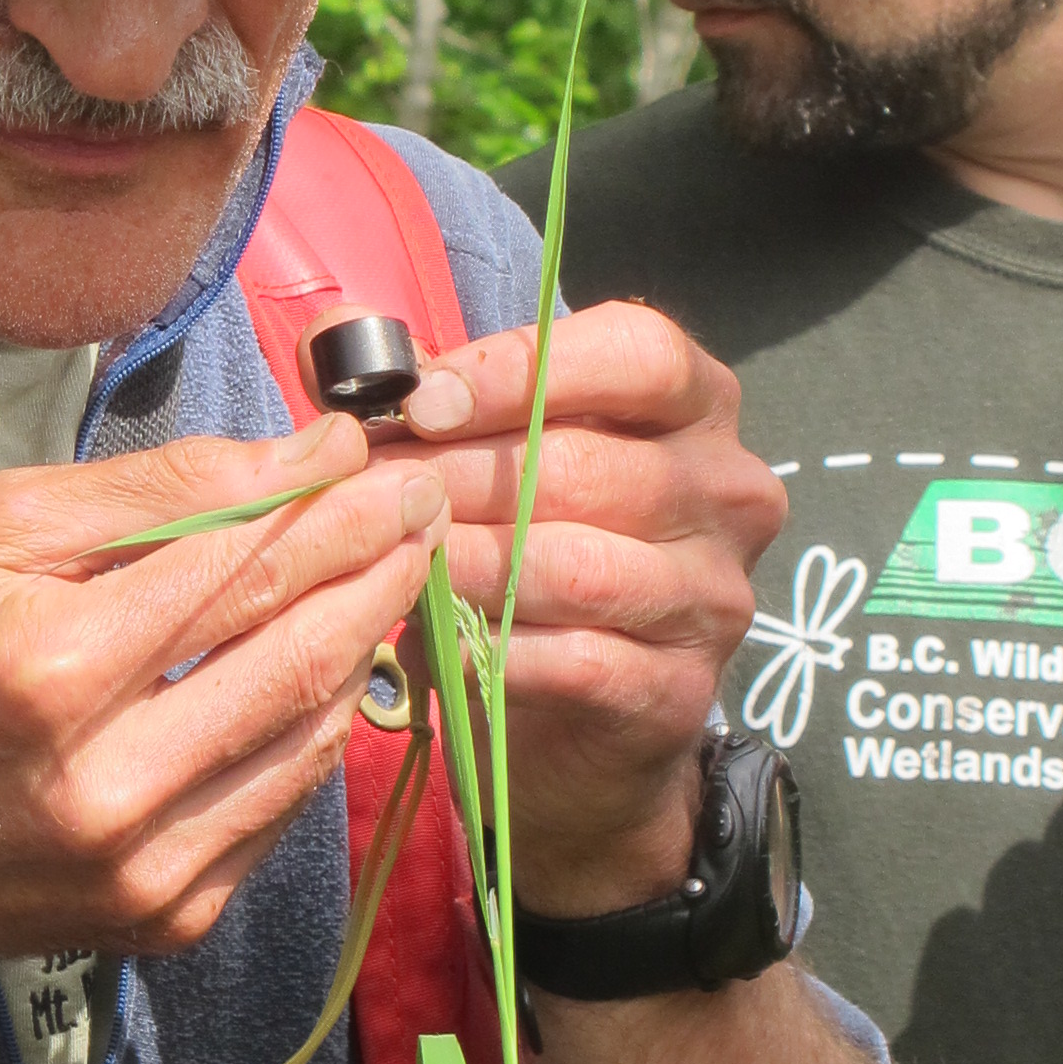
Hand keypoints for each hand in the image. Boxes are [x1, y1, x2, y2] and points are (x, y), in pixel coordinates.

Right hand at [0, 412, 450, 995]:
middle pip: (300, 645)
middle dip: (378, 559)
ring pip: (313, 730)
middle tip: (420, 501)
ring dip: (368, 640)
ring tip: (390, 569)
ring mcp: (146, 866)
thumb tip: (296, 456)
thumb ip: (147, 493)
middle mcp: (110, 781)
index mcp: (52, 668)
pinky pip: (281, 805)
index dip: (329, 498)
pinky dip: (317, 727)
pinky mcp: (167, 918)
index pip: (243, 560)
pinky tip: (322, 668)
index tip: (372, 452)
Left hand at [363, 302, 783, 916]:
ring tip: (393, 561)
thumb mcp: (485, 460)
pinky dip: (490, 649)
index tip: (421, 404)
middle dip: (461, 478)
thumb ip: (423, 391)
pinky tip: (432, 641)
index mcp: (696, 406)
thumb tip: (334, 336)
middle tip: (373, 496)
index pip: (636, 353)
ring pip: (578, 566)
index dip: (522, 369)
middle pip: (591, 464)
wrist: (575, 727)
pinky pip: (574, 659)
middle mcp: (728, 492)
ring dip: (466, 562)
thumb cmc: (523, 559)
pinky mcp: (680, 689)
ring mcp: (714, 595)